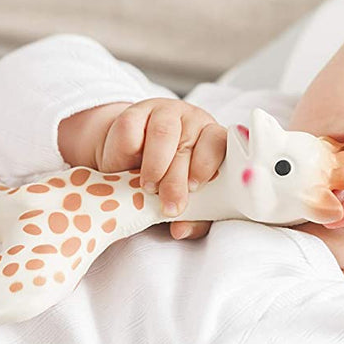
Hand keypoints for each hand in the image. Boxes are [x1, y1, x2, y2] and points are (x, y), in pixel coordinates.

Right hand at [85, 98, 226, 239]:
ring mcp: (162, 113)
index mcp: (211, 139)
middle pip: (188, 144)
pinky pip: (132, 129)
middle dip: (178, 180)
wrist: (125, 160)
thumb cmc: (164, 180)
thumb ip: (190, 216)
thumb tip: (180, 230)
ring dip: (156, 165)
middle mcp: (191, 121)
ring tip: (148, 187)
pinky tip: (128, 166)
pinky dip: (130, 151)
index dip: (208, 164)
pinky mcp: (133, 113)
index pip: (218, 142)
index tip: (196, 187)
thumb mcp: (181, 199)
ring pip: (164, 133)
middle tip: (169, 206)